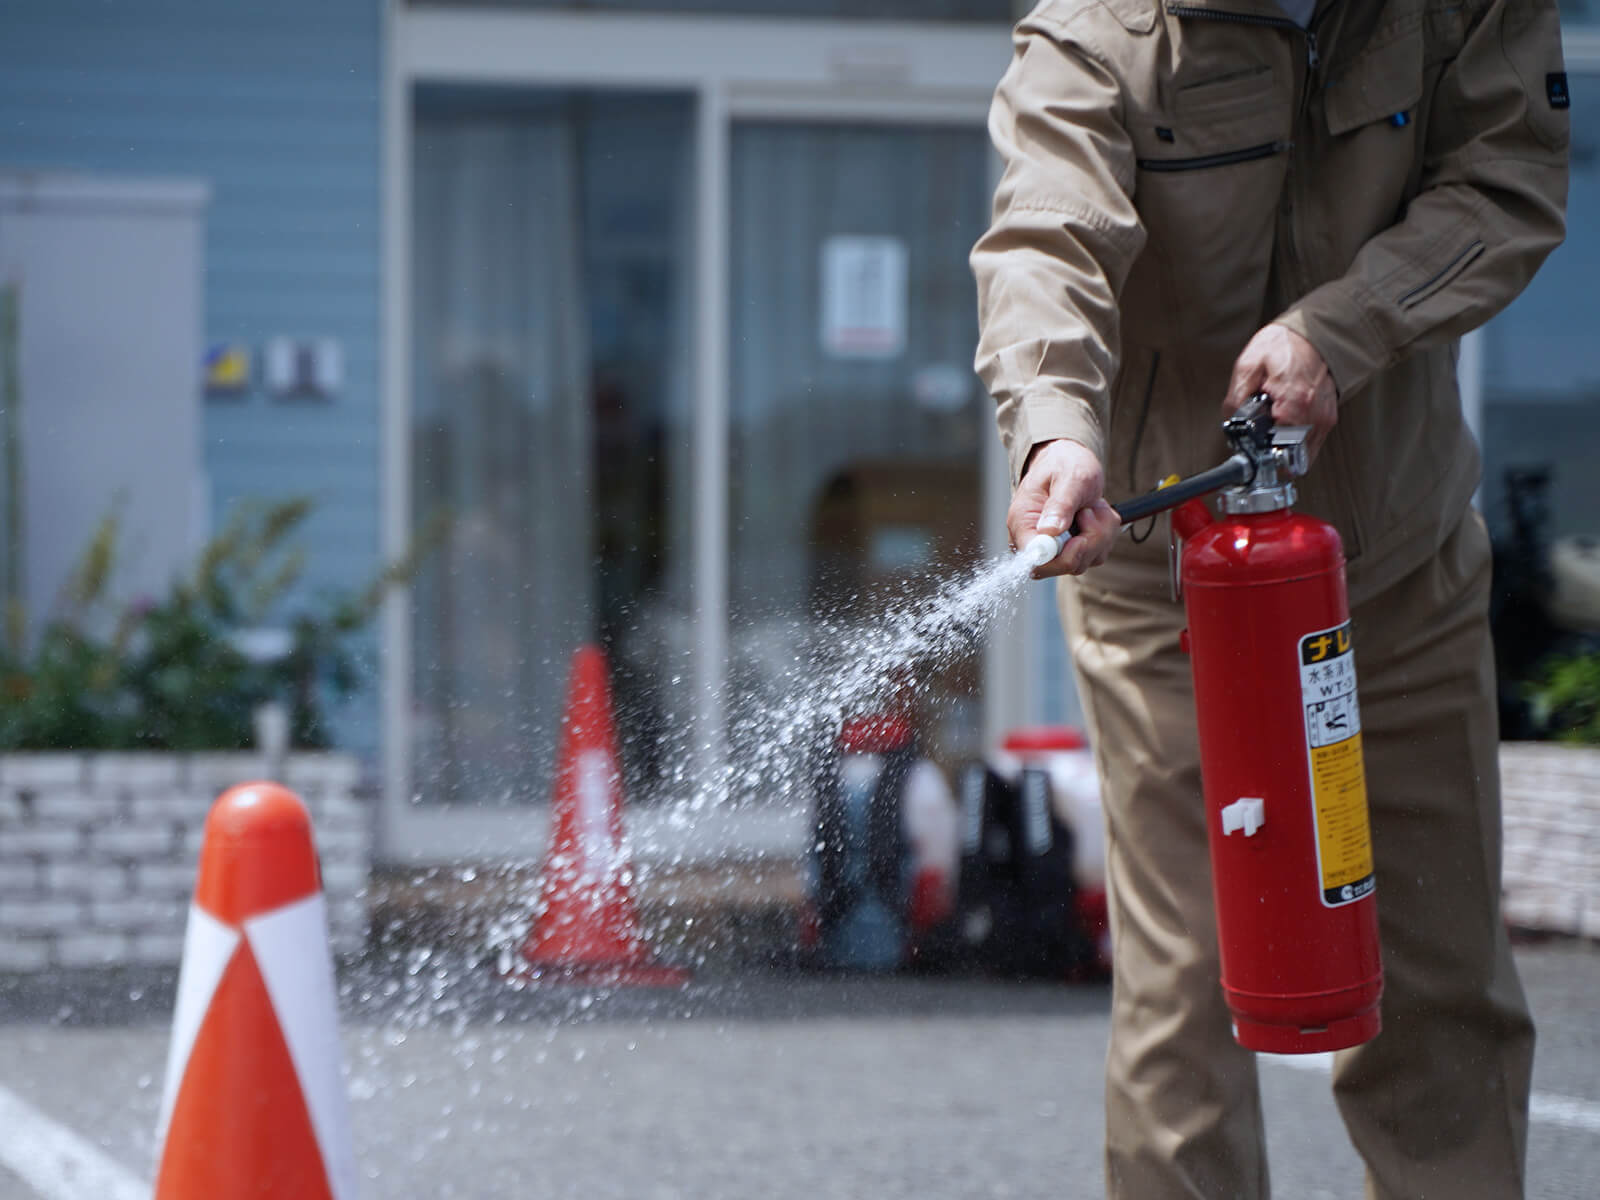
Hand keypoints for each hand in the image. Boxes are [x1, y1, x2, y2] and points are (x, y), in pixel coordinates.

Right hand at [1009, 439, 1120, 577]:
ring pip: (1084, 561)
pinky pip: (1095, 555)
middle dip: (1089, 541)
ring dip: (1100, 534)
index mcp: (1023, 523)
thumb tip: (1049, 531)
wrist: (1069, 462)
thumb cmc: (1064, 465)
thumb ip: (1060, 504)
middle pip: (1064, 566)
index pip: (1036, 561)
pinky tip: (1095, 514)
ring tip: (1092, 507)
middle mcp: (1034, 541)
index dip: (1062, 557)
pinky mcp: (1071, 550)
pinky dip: (1105, 534)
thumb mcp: (1068, 477)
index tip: (1079, 538)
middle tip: (1090, 511)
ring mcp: (1053, 548)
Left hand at [1225, 324, 1338, 459]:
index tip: (1250, 450)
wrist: (1314, 332)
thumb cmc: (1284, 344)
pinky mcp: (1328, 417)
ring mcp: (1324, 418)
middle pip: (1291, 457)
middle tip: (1258, 441)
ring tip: (1270, 433)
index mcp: (1295, 403)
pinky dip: (1296, 441)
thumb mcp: (1247, 366)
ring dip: (1285, 449)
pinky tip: (1284, 428)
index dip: (1260, 453)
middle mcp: (1314, 415)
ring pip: (1303, 454)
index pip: (1278, 449)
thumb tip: (1231, 422)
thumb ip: (1235, 399)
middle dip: (1271, 454)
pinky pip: (1312, 442)